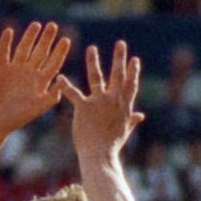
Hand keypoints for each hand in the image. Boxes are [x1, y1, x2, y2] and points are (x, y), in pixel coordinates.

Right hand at [0, 20, 76, 137]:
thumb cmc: (15, 118)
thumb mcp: (37, 108)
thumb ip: (50, 95)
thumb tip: (62, 80)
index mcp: (39, 83)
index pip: (52, 64)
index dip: (59, 52)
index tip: (66, 40)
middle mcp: (28, 74)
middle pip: (40, 53)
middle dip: (46, 40)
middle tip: (53, 25)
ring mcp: (14, 70)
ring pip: (23, 49)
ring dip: (29, 37)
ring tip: (36, 24)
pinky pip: (3, 53)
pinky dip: (5, 42)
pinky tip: (9, 31)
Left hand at [63, 42, 142, 168]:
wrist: (100, 156)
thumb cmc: (112, 146)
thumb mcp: (124, 131)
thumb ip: (132, 120)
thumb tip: (141, 115)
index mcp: (124, 106)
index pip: (130, 84)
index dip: (133, 71)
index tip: (134, 59)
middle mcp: (113, 100)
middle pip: (118, 75)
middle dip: (119, 58)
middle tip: (120, 43)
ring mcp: (99, 102)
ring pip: (96, 77)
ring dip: (93, 61)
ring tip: (91, 48)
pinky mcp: (84, 108)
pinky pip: (73, 93)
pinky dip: (65, 86)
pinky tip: (59, 77)